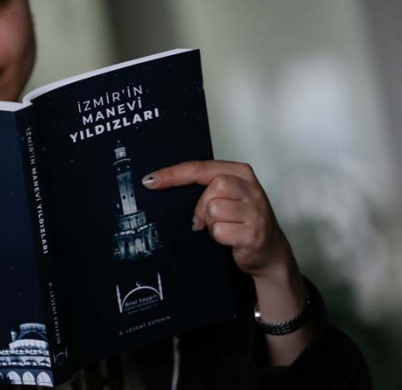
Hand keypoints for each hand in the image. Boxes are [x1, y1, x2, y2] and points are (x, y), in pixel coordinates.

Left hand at [143, 161, 314, 364]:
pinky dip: (218, 238)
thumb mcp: (227, 196)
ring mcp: (255, 211)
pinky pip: (219, 231)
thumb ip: (206, 187)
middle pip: (210, 188)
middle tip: (205, 219)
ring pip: (213, 210)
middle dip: (201, 206)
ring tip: (222, 228)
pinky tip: (229, 239)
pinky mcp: (253, 233)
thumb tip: (163, 185)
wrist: (270, 252)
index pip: (200, 168)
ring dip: (210, 224)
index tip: (150, 181)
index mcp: (241, 172)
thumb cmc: (242, 221)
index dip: (173, 174)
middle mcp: (251, 188)